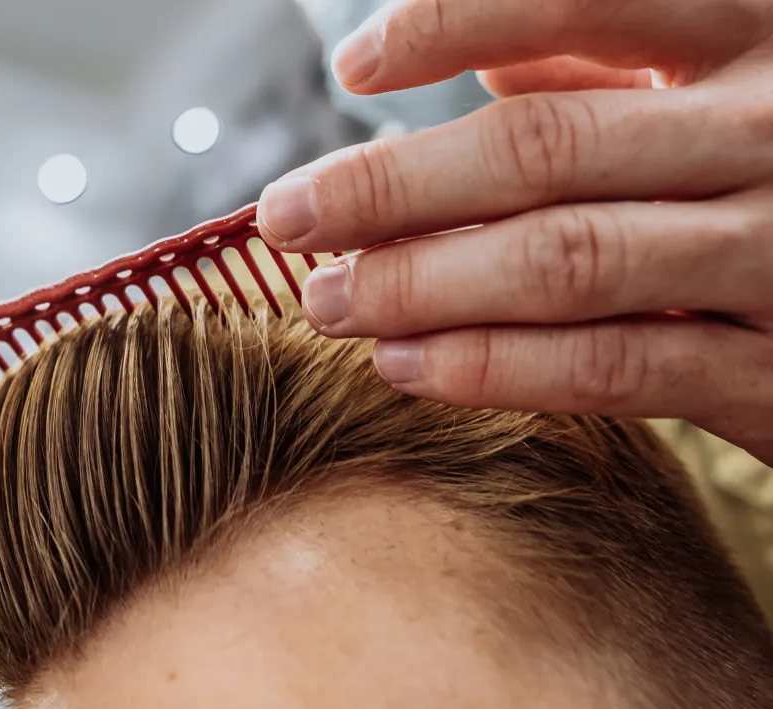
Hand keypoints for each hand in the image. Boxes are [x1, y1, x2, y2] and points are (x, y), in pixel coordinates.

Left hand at [259, 0, 772, 461]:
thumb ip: (621, 55)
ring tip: (327, 297)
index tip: (353, 64)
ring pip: (566, 263)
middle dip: (392, 186)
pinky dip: (495, 368)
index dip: (454, 22)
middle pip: (543, 149)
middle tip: (289, 213)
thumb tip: (484, 55)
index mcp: (762, 29)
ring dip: (420, 284)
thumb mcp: (733, 74)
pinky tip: (405, 364)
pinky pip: (615, 369)